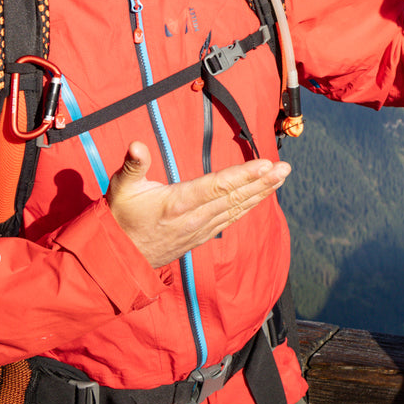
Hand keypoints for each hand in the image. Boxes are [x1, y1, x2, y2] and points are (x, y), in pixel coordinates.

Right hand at [107, 141, 290, 268]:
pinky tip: (261, 197)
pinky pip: (231, 218)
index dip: (244, 174)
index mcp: (179, 202)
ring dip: (261, 192)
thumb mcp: (121, 188)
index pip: (218, 185)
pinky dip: (249, 206)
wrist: (119, 259)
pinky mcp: (202, 235)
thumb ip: (133, 165)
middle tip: (285, 168)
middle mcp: (195, 217)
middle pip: (235, 196)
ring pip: (237, 208)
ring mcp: (200, 228)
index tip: (266, 164)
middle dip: (262, 181)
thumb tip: (136, 145)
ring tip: (281, 178)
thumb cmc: (120, 219)